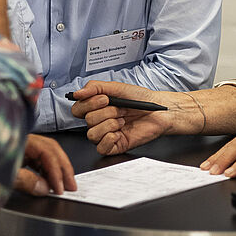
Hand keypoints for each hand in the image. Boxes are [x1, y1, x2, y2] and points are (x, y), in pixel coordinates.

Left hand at [13, 134, 76, 195]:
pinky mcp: (17, 155)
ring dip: (57, 169)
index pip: (47, 152)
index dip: (57, 171)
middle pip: (51, 150)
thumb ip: (25, 181)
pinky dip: (46, 171)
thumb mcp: (3, 177)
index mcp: (20, 141)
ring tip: (63, 185)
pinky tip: (48, 181)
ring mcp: (20, 147)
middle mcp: (22, 140)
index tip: (60, 188)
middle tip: (71, 185)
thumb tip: (44, 188)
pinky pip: (37, 159)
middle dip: (63, 168)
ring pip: (46, 154)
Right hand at [70, 82, 187, 155]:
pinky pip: (101, 148)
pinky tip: (120, 132)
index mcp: (97, 108)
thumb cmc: (140, 98)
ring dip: (109, 124)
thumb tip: (77, 93)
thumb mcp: (117, 87)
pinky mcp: (115, 146)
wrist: (158, 110)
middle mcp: (99, 121)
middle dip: (106, 112)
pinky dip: (109, 139)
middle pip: (87, 121)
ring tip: (123, 120)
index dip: (88, 104)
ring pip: (92, 134)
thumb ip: (95, 87)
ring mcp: (106, 135)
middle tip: (121, 109)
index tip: (105, 99)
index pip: (78, 109)